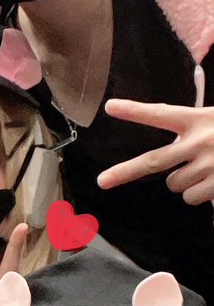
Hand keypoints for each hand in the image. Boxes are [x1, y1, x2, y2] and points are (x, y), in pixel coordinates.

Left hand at [97, 99, 213, 204]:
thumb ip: (195, 129)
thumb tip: (173, 150)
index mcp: (199, 120)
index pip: (161, 114)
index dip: (134, 111)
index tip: (110, 107)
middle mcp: (200, 142)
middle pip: (153, 161)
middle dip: (125, 171)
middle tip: (102, 181)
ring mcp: (208, 165)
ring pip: (174, 184)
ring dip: (184, 181)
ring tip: (207, 169)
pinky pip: (191, 198)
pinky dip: (199, 194)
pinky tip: (213, 181)